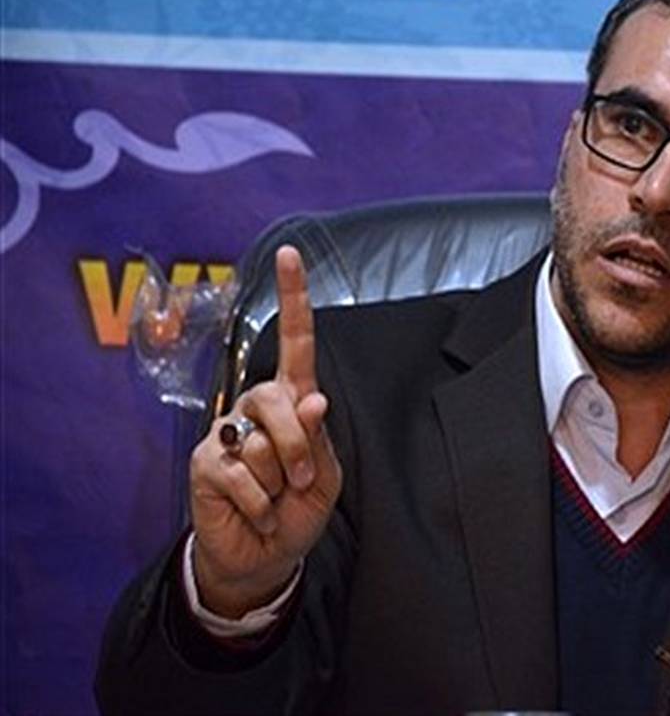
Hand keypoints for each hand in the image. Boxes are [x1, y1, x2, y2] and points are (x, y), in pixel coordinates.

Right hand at [189, 245, 342, 617]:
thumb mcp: (325, 474)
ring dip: (280, 482)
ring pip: (260, 443)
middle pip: (278, 399)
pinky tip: (259, 513)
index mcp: (292, 400)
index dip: (294, 299)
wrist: (267, 556)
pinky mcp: (203, 461)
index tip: (291, 255)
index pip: (296, 343)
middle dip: (300, 448)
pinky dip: (261, 504)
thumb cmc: (299, 506)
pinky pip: (240, 474)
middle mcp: (255, 406)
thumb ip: (319, 437)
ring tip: (277, 497)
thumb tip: (312, 399)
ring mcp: (225, 431)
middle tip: (302, 481)